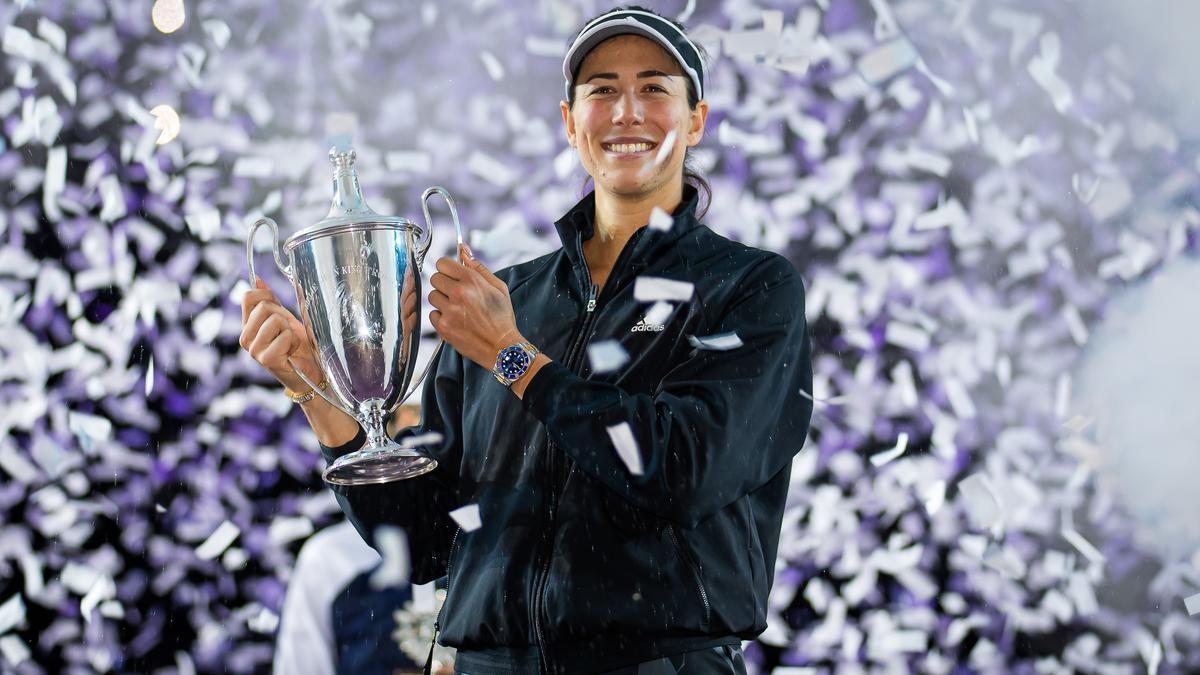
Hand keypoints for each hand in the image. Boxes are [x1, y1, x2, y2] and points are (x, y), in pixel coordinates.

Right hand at [239, 276, 324, 391]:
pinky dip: (294, 341)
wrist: (310, 371)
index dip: (267, 295)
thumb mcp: (284, 319)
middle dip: (282, 315)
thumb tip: (257, 280)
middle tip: (287, 331)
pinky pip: (284, 336)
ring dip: (289, 330)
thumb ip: (271, 302)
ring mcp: (254, 350)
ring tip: (290, 342)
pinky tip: (292, 352)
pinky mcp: (266, 359)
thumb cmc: (298, 345)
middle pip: (264, 307)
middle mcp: (246, 338)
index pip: (248, 297)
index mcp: (247, 326)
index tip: (278, 307)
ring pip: (275, 320)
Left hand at [428, 244, 520, 368]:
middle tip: (456, 294)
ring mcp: (449, 311)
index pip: (442, 263)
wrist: (502, 347)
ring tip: (457, 309)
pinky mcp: (444, 327)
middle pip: (434, 278)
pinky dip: (441, 317)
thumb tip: (463, 251)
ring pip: (432, 296)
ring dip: (442, 301)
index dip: (447, 268)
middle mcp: (458, 293)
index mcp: (471, 280)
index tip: (451, 275)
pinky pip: (432, 315)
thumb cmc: (502, 317)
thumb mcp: (498, 288)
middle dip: (444, 284)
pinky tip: (455, 321)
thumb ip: (478, 268)